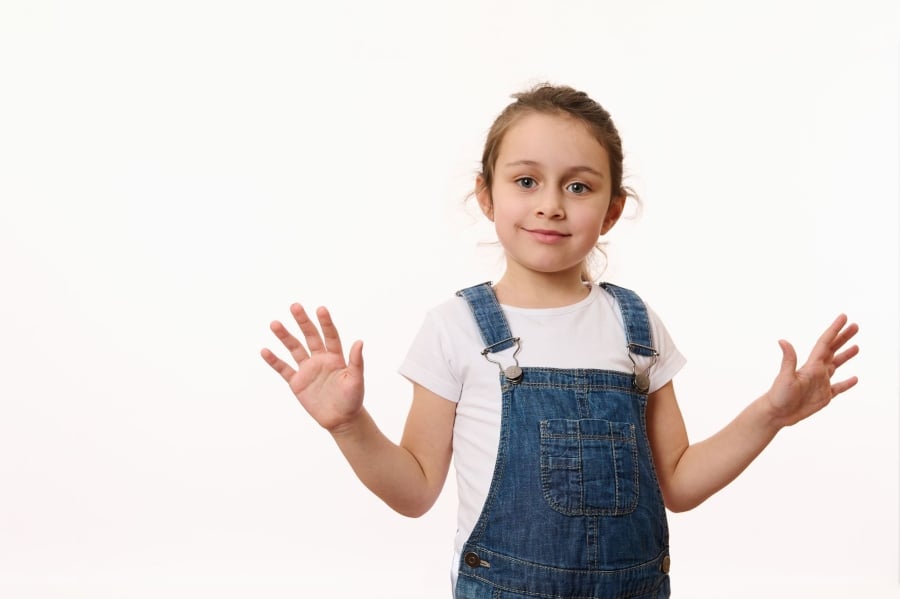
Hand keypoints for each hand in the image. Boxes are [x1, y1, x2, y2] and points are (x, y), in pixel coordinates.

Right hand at [260, 304, 364, 431]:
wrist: (341, 420)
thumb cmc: (353, 400)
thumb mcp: (356, 380)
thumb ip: (356, 361)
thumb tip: (359, 342)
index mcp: (336, 357)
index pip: (330, 336)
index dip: (325, 323)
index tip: (320, 309)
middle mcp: (320, 359)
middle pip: (310, 337)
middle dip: (303, 322)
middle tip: (295, 306)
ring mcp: (308, 370)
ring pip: (294, 349)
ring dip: (285, 337)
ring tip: (275, 324)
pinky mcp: (297, 382)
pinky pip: (284, 369)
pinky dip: (274, 361)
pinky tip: (265, 350)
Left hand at [765, 314, 858, 427]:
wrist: (776, 413)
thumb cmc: (778, 395)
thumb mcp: (785, 376)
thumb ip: (788, 359)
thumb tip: (782, 340)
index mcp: (811, 365)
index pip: (825, 343)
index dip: (834, 329)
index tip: (844, 317)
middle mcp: (817, 371)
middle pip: (833, 350)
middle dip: (843, 338)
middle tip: (855, 326)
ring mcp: (821, 383)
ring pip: (836, 365)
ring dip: (846, 356)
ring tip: (856, 347)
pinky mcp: (824, 396)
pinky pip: (839, 387)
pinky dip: (847, 383)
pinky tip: (854, 378)